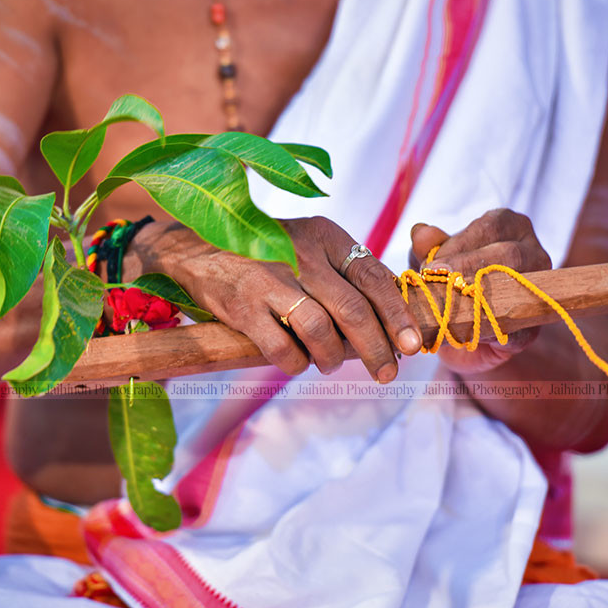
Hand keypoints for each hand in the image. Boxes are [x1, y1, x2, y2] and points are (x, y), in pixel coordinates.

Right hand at [137, 217, 421, 381]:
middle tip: (386, 372)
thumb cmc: (267, 254)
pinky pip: (283, 349)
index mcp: (326, 235)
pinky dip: (296, 364)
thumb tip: (393, 318)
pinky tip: (297, 362)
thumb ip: (347, 273)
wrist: (196, 246)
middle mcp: (301, 253)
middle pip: (354, 310)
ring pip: (321, 331)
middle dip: (377, 349)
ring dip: (334, 358)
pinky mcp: (242, 306)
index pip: (374, 277)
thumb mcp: (310, 245)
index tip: (412, 345)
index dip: (397, 315)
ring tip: (332, 364)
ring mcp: (270, 279)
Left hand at [409, 209, 551, 374]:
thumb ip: (428, 246)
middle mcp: (532, 252)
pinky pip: (518, 328)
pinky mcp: (533, 327)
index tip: (432, 264)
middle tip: (438, 282)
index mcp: (508, 226)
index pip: (489, 228)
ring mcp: (539, 289)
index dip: (459, 244)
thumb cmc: (450, 281)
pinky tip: (469, 333)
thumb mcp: (433, 261)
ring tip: (448, 307)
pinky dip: (492, 331)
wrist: (458, 329)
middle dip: (469, 268)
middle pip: (509, 254)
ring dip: (479, 300)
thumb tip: (421, 232)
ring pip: (517, 288)